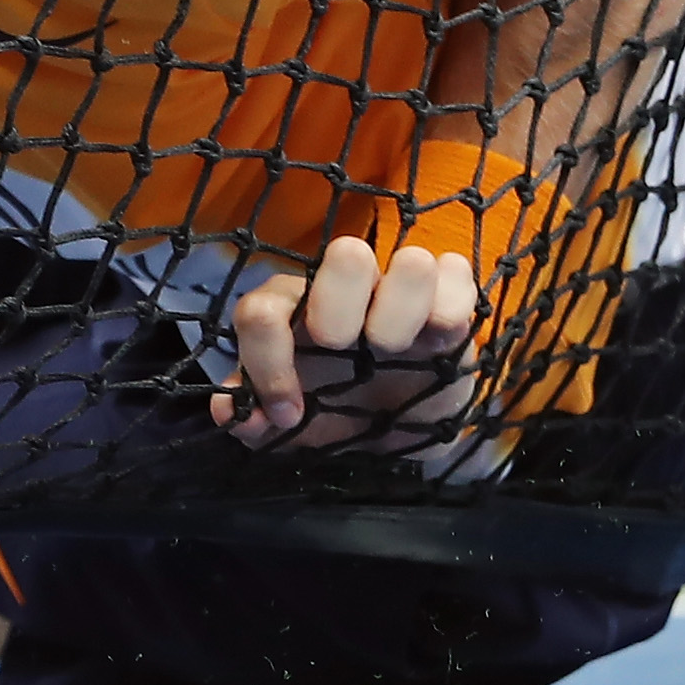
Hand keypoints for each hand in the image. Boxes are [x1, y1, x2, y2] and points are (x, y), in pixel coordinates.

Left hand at [214, 236, 480, 458]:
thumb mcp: (293, 429)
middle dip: (343, 309)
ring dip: (402, 313)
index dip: (269, 363)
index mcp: (295, 312)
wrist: (399, 431)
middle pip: (344, 254)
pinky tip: (440, 341)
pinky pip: (455, 273)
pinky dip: (451, 308)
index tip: (289, 413)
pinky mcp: (449, 295)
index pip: (263, 310)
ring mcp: (400, 286)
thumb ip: (254, 421)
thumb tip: (229, 411)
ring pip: (411, 261)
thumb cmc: (337, 415)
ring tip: (397, 350)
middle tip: (349, 353)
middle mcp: (345, 287)